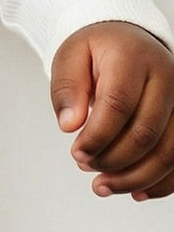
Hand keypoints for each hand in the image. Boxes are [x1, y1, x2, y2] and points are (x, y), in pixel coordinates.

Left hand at [50, 20, 173, 199]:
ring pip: (168, 153)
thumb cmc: (98, 51)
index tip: (76, 152)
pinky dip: (159, 183)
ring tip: (103, 185)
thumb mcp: (71, 56)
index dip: (97, 135)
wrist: (129, 41)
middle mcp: (165, 78)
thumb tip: (69, 125)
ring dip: (135, 177)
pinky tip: (134, 191)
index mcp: (132, 57)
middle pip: (145, 132)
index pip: (118, 103)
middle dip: (113, 159)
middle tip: (85, 165)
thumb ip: (67, 88)